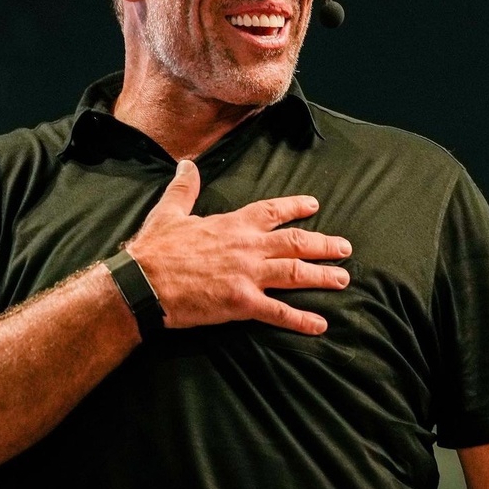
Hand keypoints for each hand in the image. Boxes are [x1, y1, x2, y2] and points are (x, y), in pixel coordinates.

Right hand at [124, 160, 351, 334]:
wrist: (143, 282)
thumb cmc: (156, 248)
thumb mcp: (170, 211)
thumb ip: (184, 188)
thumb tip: (186, 164)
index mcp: (233, 224)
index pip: (272, 211)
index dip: (295, 207)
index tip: (314, 205)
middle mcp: (248, 247)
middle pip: (295, 243)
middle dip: (323, 244)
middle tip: (344, 248)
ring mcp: (248, 275)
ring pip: (295, 274)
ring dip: (322, 276)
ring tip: (342, 279)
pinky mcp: (242, 303)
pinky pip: (278, 312)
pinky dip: (301, 320)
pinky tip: (320, 324)